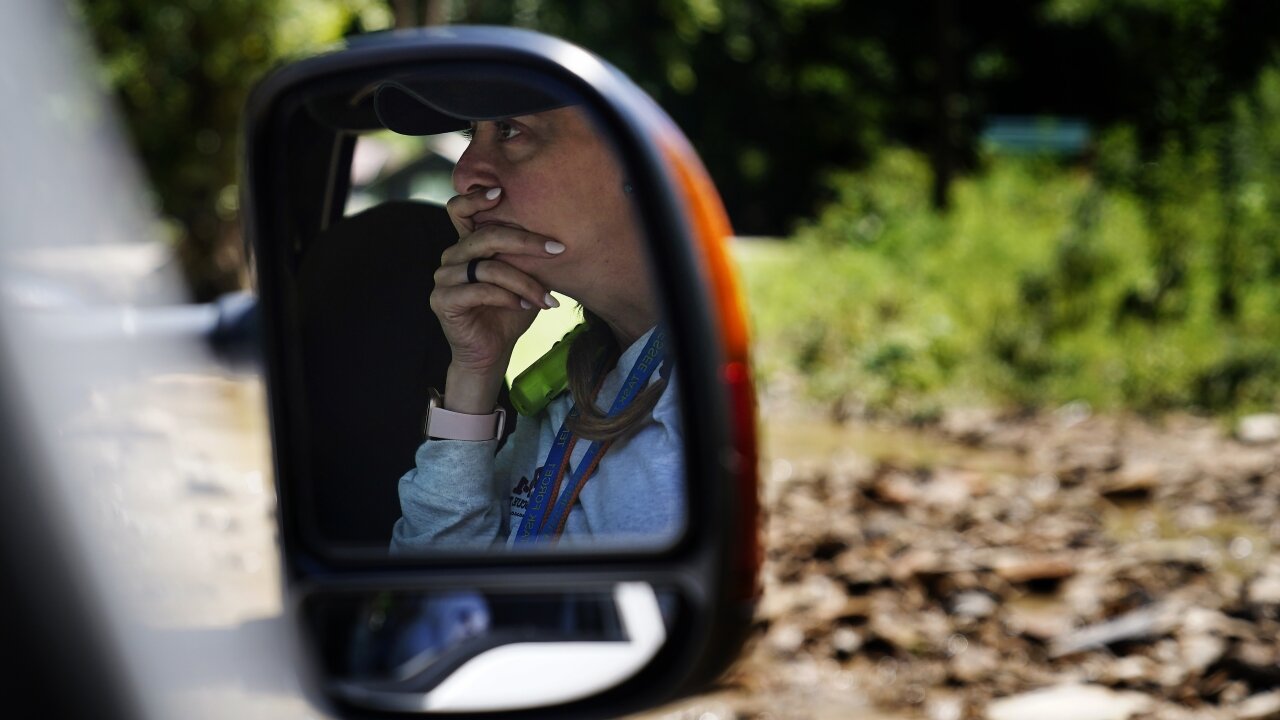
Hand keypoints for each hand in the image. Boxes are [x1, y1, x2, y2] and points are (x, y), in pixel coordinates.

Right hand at [430, 186, 564, 410]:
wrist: (492, 351)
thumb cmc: (510, 311)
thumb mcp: (524, 277)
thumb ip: (527, 255)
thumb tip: (558, 234)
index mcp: (467, 245)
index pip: (459, 209)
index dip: (475, 197)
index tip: (502, 192)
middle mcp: (451, 257)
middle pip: (486, 236)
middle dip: (526, 241)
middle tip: (557, 250)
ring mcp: (444, 278)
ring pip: (489, 267)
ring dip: (524, 282)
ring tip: (546, 298)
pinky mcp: (443, 300)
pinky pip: (479, 290)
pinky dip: (507, 297)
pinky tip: (524, 307)